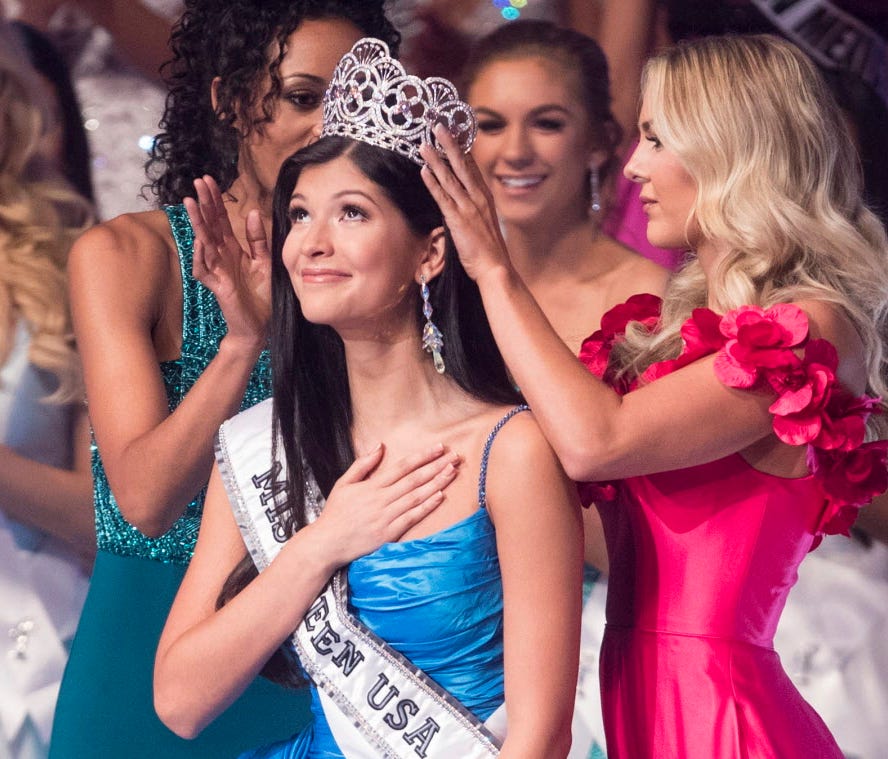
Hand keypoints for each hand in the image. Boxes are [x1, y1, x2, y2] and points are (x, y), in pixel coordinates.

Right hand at [184, 176, 270, 350]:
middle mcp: (222, 257)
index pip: (221, 219)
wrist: (260, 325)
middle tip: (198, 181)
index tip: (209, 180)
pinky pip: (204, 270)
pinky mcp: (217, 287)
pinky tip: (200, 241)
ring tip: (191, 203)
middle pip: (210, 225)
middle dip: (204, 203)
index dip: (215, 200)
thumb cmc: (261, 295)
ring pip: (203, 243)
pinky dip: (201, 256)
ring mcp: (217, 271)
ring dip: (197, 223)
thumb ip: (258, 239)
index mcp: (233, 249)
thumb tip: (252, 212)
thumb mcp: (264, 261)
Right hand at [309, 443, 460, 568]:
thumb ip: (362, 464)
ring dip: (436, 483)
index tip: (438, 447)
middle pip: (414, 479)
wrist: (327, 543)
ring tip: (452, 472)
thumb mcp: (343, 484)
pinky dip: (426, 507)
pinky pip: (412, 518)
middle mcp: (381, 499)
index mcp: (372, 486)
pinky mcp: (389, 533)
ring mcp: (386, 517)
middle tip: (455, 457)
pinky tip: (440, 497)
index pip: (402, 467)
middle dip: (436, 466)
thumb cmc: (335, 513)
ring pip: (416, 497)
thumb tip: (379, 445)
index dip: (422, 456)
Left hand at [419, 124, 512, 283]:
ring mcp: (468, 208)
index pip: (472, 169)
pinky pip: (443, 197)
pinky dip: (433, 183)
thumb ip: (472, 211)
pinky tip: (425, 171)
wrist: (495, 267)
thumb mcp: (484, 225)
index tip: (455, 133)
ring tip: (425, 144)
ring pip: (450, 178)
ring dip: (436, 160)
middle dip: (450, 145)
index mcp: (485, 198)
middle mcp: (478, 198)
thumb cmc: (489, 251)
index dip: (463, 150)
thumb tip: (458, 205)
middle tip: (439, 127)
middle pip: (462, 166)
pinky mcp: (458, 219)